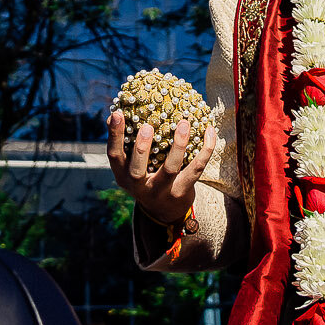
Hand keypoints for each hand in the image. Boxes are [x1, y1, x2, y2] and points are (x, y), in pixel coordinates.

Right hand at [107, 109, 216, 230]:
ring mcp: (161, 191)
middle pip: (138, 169)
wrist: (164, 211)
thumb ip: (124, 143)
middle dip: (141, 148)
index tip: (118, 113)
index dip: (114, 135)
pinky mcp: (182, 192)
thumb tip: (115, 113)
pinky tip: (209, 131)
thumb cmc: (145, 177)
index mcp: (123, 175)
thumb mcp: (129, 166)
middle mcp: (139, 186)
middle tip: (147, 126)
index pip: (114, 155)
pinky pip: (195, 169)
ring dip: (178, 146)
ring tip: (184, 124)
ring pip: (170, 169)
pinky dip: (205, 150)